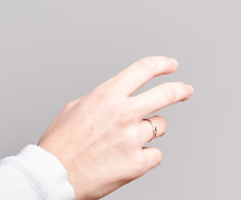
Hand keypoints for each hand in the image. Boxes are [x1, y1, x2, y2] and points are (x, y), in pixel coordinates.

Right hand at [36, 55, 192, 199]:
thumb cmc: (61, 144)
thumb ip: (101, 100)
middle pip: (166, 94)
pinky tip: (127, 158)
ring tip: (128, 139)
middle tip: (185, 90)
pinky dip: (145, 156)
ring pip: (159, 126)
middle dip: (180, 90)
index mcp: (106, 95)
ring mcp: (133, 138)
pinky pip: (155, 154)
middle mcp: (123, 113)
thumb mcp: (75, 108)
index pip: (143, 69)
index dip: (161, 64)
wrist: (55, 175)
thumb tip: (115, 99)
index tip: (170, 65)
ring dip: (150, 130)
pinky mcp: (138, 163)